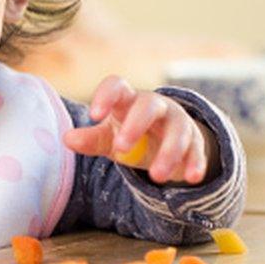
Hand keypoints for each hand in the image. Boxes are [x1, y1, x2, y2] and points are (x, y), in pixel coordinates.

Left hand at [63, 75, 212, 184]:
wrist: (166, 140)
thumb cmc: (130, 134)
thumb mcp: (109, 136)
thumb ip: (91, 139)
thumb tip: (67, 139)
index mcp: (128, 100)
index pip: (117, 86)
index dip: (106, 96)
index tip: (94, 115)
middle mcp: (155, 105)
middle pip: (148, 106)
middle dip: (136, 125)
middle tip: (121, 148)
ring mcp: (177, 121)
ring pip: (177, 131)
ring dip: (168, 153)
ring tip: (156, 177)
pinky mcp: (194, 141)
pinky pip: (196, 150)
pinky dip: (195, 163)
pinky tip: (191, 177)